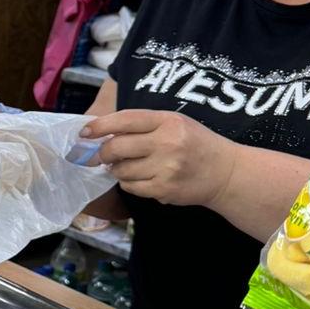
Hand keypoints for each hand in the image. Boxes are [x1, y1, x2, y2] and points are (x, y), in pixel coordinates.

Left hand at [80, 110, 237, 207]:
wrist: (226, 172)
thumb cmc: (194, 144)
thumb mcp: (174, 124)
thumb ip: (142, 125)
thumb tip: (101, 133)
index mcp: (168, 121)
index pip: (125, 119)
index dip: (99, 125)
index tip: (84, 133)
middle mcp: (167, 142)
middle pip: (116, 148)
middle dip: (102, 153)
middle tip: (101, 156)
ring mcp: (166, 167)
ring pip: (120, 170)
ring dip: (117, 170)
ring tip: (129, 166)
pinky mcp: (164, 189)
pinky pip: (130, 187)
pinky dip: (129, 183)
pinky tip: (142, 178)